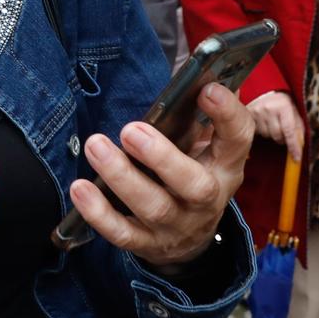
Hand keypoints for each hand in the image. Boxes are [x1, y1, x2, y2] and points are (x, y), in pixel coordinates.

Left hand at [69, 82, 252, 268]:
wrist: (191, 239)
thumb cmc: (193, 173)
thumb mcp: (207, 146)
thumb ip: (204, 113)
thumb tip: (207, 72)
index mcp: (226, 166)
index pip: (238, 139)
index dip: (227, 114)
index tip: (206, 89)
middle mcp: (208, 200)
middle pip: (195, 185)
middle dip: (162, 157)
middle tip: (131, 129)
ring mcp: (178, 227)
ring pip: (154, 208)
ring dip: (122, 177)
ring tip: (96, 146)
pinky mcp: (149, 245)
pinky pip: (123, 234)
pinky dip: (99, 213)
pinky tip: (80, 188)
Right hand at [246, 90, 303, 159]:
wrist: (264, 91)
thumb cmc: (282, 102)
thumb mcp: (294, 110)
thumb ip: (299, 126)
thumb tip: (301, 144)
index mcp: (284, 106)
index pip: (290, 131)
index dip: (294, 146)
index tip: (297, 158)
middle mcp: (269, 109)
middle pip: (278, 136)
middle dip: (283, 138)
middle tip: (284, 131)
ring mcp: (257, 112)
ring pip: (267, 135)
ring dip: (272, 134)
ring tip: (273, 123)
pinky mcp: (249, 116)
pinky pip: (258, 133)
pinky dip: (264, 131)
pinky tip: (265, 123)